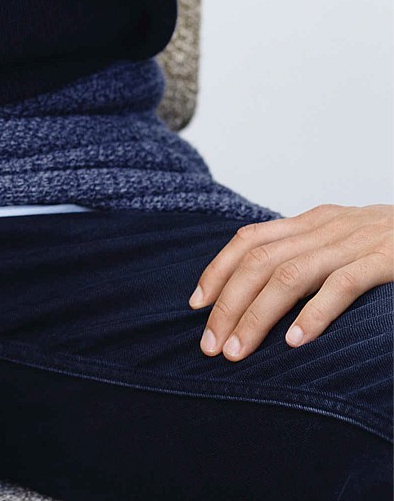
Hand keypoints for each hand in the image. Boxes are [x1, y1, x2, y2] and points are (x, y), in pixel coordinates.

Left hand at [188, 203, 393, 361]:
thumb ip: (310, 255)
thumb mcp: (345, 239)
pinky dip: (314, 314)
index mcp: (313, 221)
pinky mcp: (384, 260)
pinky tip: (295, 342)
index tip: (196, 305)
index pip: (250, 240)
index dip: (218, 270)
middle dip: (228, 303)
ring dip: (258, 315)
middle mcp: (326, 228)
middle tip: (210, 345)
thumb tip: (265, 289)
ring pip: (289, 275)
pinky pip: (342, 285)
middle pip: (259, 261)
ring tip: (238, 350)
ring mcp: (355, 243)